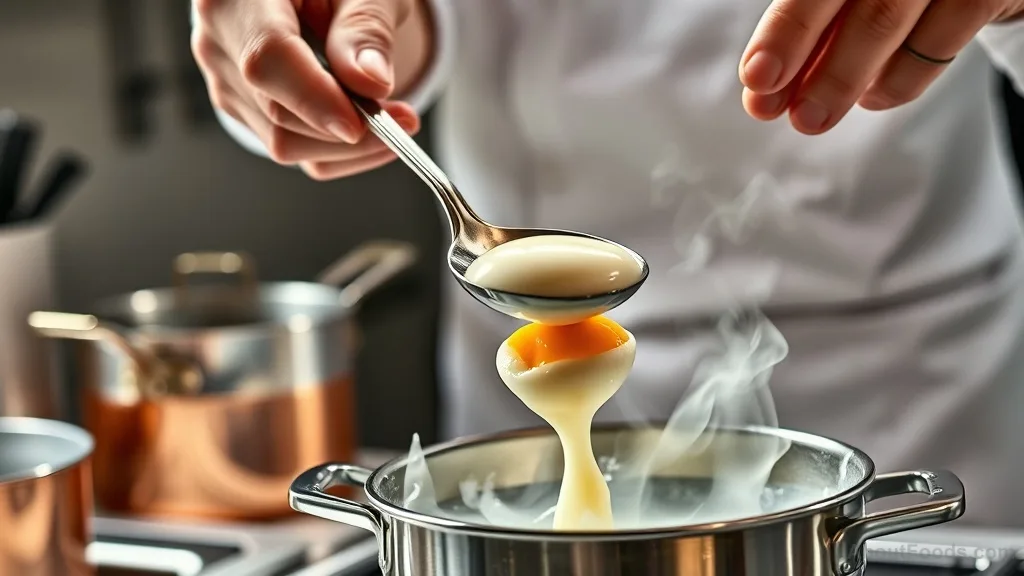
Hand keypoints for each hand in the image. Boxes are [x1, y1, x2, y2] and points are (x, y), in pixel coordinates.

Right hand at [191, 0, 420, 179]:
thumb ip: (366, 29)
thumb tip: (371, 84)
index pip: (267, 57)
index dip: (313, 99)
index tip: (360, 125)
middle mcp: (220, 41)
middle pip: (277, 111)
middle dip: (347, 130)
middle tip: (404, 120)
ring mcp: (226, 80)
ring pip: (284, 142)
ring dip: (348, 146)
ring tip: (395, 118)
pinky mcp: (244, 109)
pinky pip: (292, 148)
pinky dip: (337, 149)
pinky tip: (370, 126)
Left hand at [739, 0, 1023, 133]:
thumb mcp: (850, 1)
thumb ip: (813, 35)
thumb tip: (764, 93)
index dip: (784, 31)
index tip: (757, 76)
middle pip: (849, 1)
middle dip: (807, 62)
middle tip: (777, 110)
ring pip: (884, 23)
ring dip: (841, 80)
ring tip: (812, 116)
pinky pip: (934, 45)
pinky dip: (895, 82)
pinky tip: (872, 96)